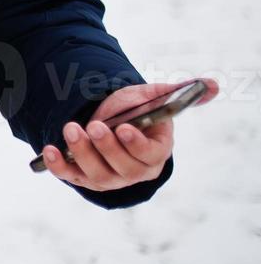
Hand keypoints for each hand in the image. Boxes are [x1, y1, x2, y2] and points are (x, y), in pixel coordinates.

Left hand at [40, 78, 218, 190]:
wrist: (106, 118)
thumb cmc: (133, 109)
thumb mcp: (152, 97)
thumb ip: (178, 92)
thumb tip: (213, 85)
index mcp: (156, 152)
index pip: (149, 156)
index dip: (136, 144)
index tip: (124, 127)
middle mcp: (135, 171)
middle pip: (123, 168)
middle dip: (106, 147)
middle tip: (92, 125)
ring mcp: (110, 177)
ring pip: (97, 175)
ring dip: (81, 153)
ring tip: (70, 128)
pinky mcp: (85, 178)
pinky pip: (72, 177)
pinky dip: (60, 166)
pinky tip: (50, 150)